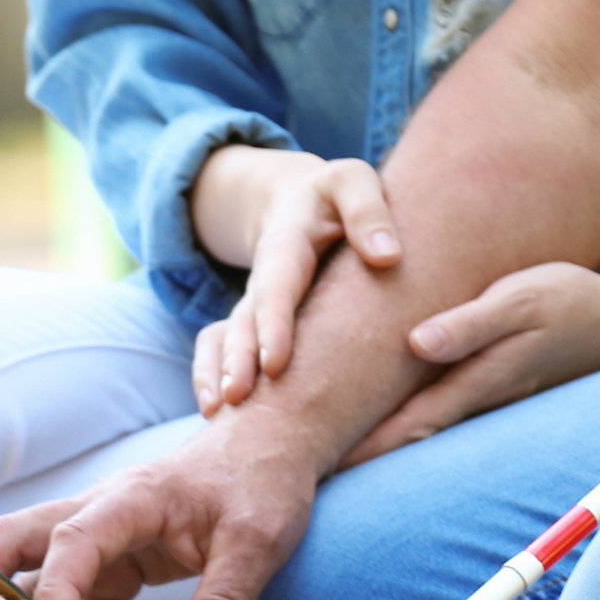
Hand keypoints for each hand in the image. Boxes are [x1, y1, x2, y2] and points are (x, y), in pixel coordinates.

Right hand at [0, 411, 323, 599]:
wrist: (270, 449)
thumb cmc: (260, 479)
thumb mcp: (255, 544)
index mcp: (131, 499)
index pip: (72, 539)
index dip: (56, 589)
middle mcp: (102, 515)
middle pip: (18, 542)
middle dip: (1, 593)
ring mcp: (104, 541)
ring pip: (55, 593)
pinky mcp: (116, 564)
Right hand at [188, 150, 400, 413]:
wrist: (301, 201)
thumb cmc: (336, 196)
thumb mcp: (353, 182)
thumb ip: (368, 211)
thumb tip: (387, 258)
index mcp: (286, 245)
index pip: (277, 286)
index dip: (273, 325)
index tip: (274, 364)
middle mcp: (262, 280)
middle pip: (243, 321)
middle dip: (237, 360)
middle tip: (236, 398)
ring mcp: (254, 306)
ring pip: (225, 340)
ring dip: (217, 375)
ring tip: (217, 416)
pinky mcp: (254, 326)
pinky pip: (221, 350)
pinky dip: (211, 378)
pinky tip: (217, 418)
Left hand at [338, 259, 599, 465]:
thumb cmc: (567, 299)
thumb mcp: (522, 298)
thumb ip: (471, 324)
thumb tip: (418, 343)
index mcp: (475, 381)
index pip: (407, 424)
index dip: (361, 446)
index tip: (314, 462)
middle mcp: (474, 400)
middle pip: (404, 436)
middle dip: (355, 454)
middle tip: (299, 471)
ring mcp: (481, 400)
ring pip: (418, 427)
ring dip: (374, 442)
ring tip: (323, 454)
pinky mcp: (486, 389)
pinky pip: (435, 410)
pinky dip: (401, 421)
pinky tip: (371, 423)